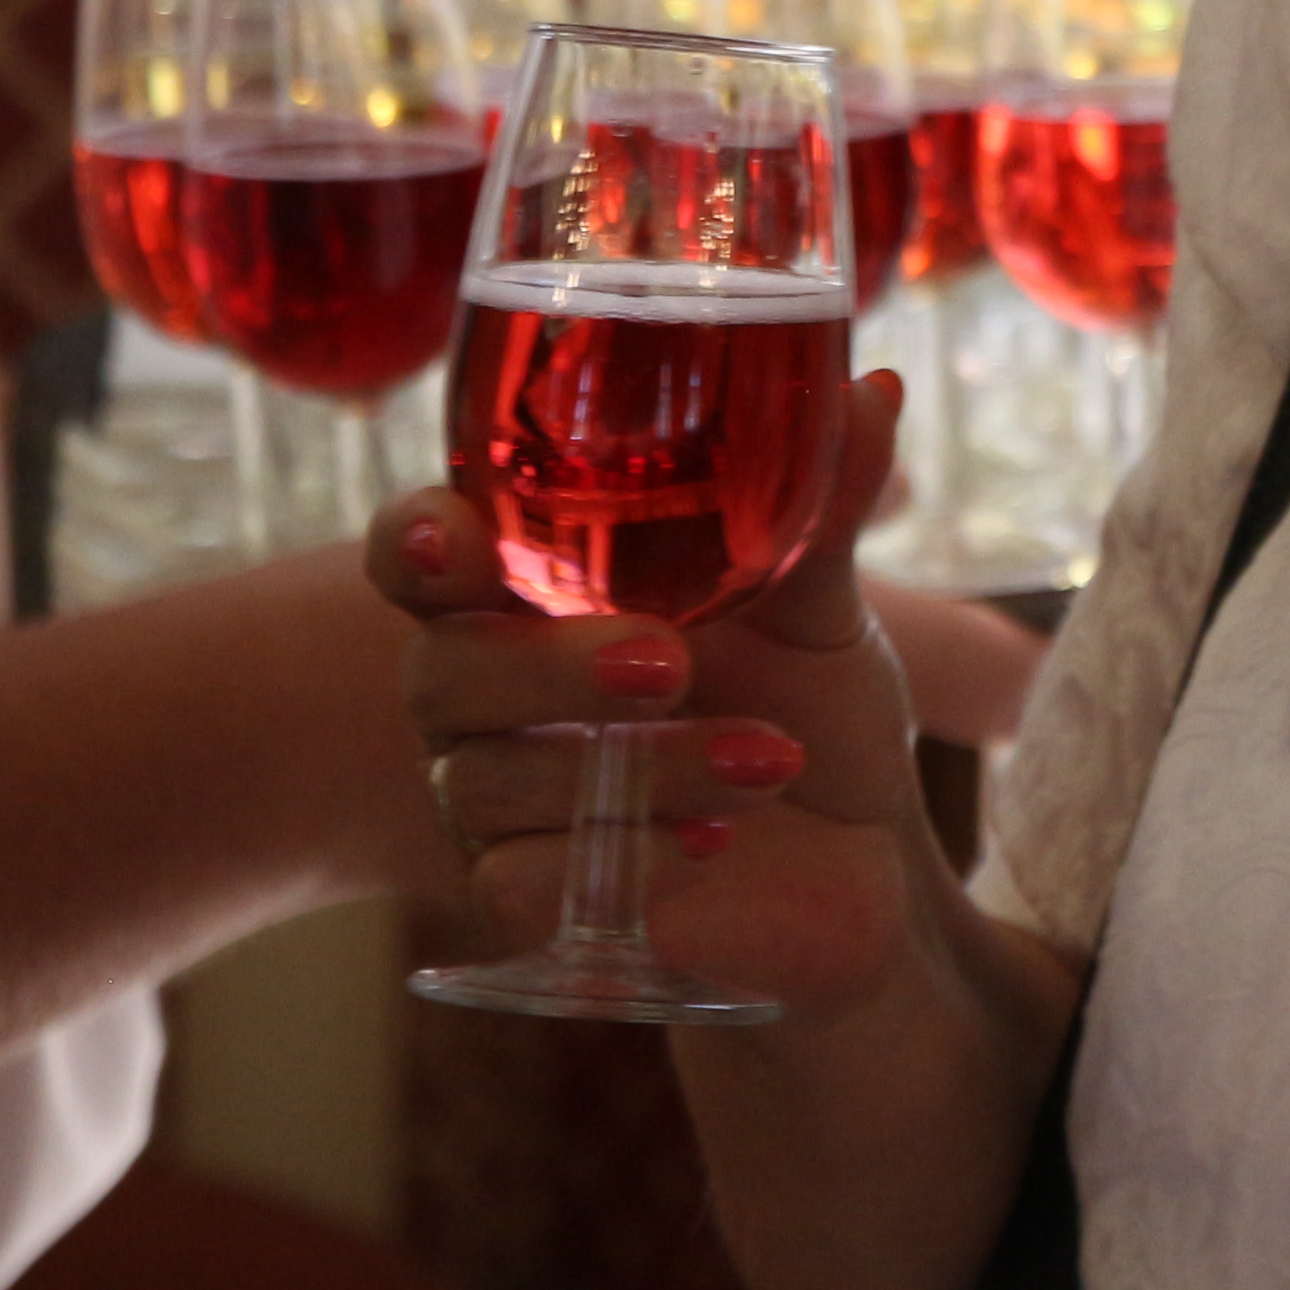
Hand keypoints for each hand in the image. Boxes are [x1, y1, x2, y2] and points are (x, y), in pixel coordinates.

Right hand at [370, 371, 942, 1024]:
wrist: (866, 857)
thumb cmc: (813, 702)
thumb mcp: (820, 603)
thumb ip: (823, 502)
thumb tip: (874, 388)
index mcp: (534, 592)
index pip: (421, 551)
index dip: (414, 540)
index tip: (449, 538)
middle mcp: (491, 693)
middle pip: (441, 670)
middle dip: (548, 665)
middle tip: (671, 661)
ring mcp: (499, 801)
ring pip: (494, 780)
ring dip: (642, 766)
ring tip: (770, 757)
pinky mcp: (534, 901)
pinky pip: (521, 883)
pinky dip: (631, 852)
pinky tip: (718, 839)